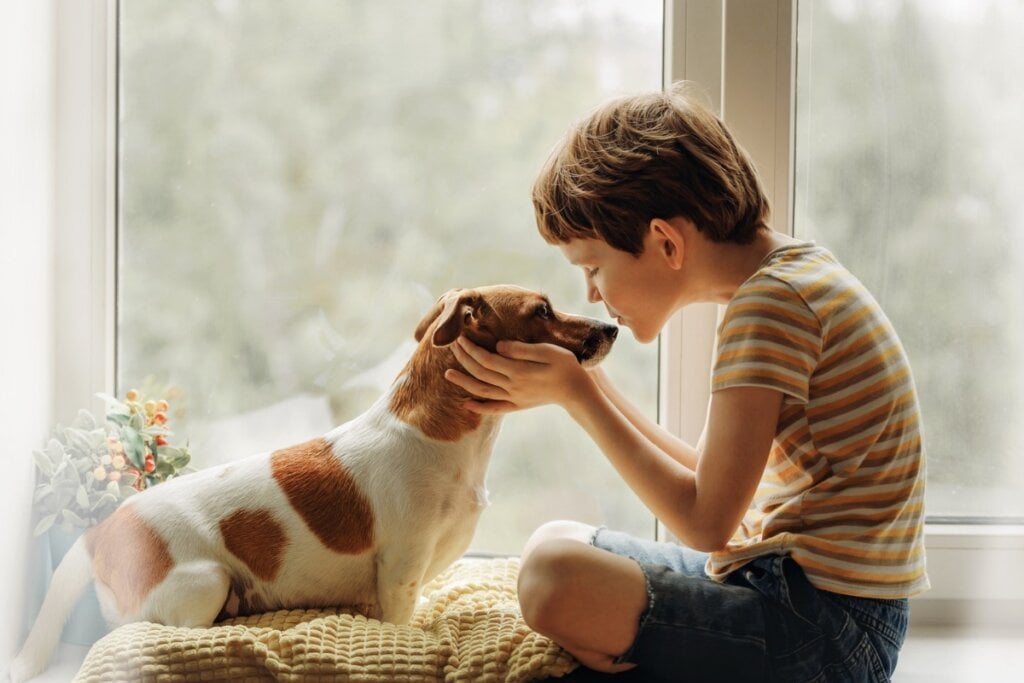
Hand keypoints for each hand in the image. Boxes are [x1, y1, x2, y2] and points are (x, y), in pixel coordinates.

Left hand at [444, 336, 591, 413]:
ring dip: (464, 382)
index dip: (471, 348)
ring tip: (447, 374)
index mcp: (518, 371)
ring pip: (482, 391)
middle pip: (481, 372)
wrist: (577, 391)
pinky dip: (478, 407)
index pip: (486, 359)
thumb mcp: (547, 351)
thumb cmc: (566, 366)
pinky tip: (466, 404)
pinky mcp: (518, 405)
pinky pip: (494, 408)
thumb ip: (522, 349)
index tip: (460, 337)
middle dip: (464, 358)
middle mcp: (512, 386)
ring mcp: (514, 398)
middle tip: (452, 345)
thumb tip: (499, 346)